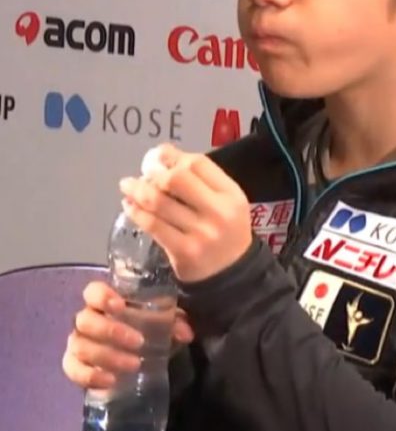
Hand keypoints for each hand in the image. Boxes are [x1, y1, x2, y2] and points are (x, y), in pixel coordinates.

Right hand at [62, 281, 194, 389]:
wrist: (137, 353)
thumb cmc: (149, 325)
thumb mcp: (165, 319)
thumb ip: (175, 320)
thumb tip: (186, 333)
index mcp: (106, 301)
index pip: (92, 291)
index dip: (102, 296)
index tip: (120, 306)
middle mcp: (88, 319)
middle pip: (84, 320)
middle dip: (110, 331)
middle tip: (138, 342)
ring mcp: (79, 342)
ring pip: (80, 346)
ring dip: (107, 356)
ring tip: (134, 364)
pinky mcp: (75, 366)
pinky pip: (72, 370)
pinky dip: (89, 376)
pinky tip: (110, 381)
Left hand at [118, 143, 252, 283]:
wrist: (233, 275)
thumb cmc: (226, 231)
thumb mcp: (225, 202)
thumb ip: (201, 180)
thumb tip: (164, 157)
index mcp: (230, 194)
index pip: (198, 163)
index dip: (173, 156)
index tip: (158, 155)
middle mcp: (218, 211)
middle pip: (177, 179)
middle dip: (153, 172)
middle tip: (141, 173)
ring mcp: (200, 233)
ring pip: (159, 202)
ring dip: (137, 190)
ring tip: (127, 185)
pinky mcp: (183, 251)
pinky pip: (153, 226)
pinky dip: (136, 212)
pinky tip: (129, 206)